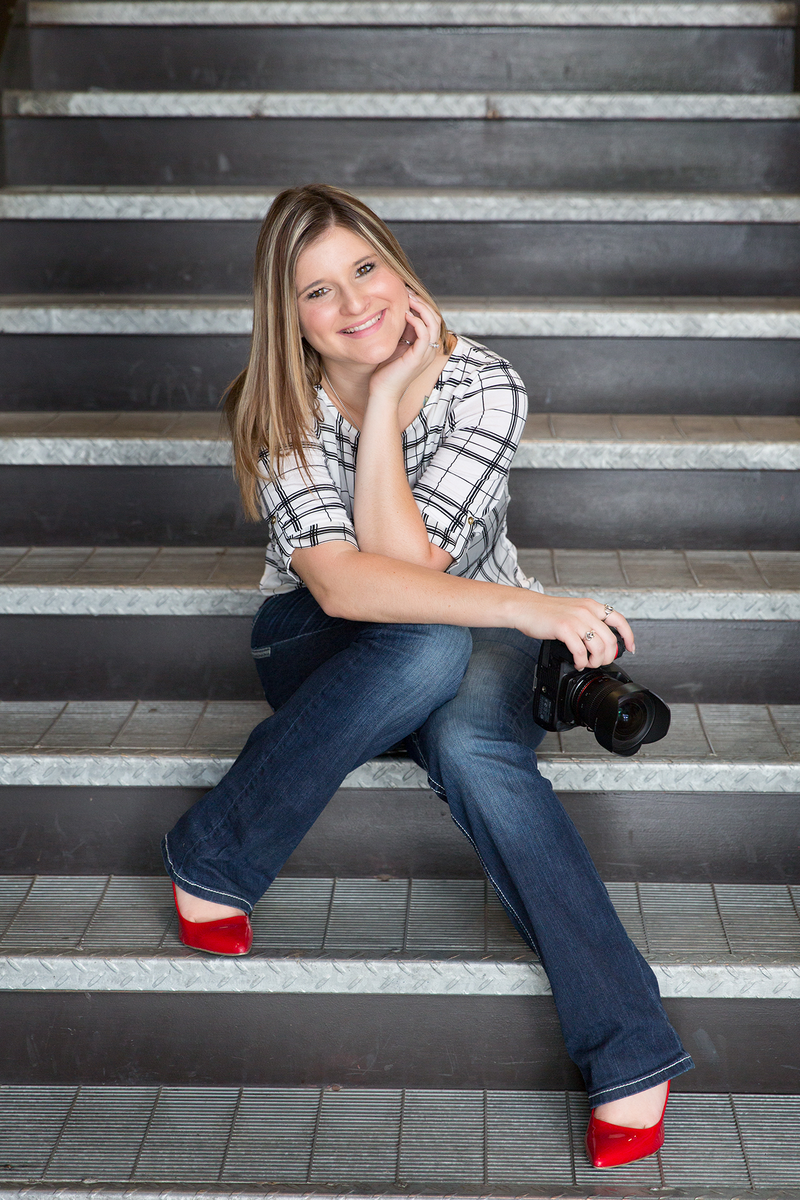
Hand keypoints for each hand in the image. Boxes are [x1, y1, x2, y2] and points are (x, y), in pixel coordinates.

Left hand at [368, 289, 441, 402]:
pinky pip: (425, 334)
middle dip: (422, 302)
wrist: (382, 392)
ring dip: (422, 308)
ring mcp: (426, 354)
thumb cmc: (385, 371)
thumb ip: (400, 331)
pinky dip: (418, 321)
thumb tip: (396, 312)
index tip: (406, 293)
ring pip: (434, 323)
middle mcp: (429, 350)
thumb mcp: (394, 345)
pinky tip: (406, 314)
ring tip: (408, 298)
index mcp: (425, 347)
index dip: (421, 304)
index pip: (431, 319)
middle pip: (436, 318)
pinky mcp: (418, 358)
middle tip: (407, 291)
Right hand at [512, 592, 634, 669]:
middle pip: (611, 640)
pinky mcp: (564, 629)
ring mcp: (576, 620)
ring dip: (595, 661)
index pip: (620, 620)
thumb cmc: (546, 612)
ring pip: (598, 648)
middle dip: (608, 657)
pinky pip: (581, 652)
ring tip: (587, 664)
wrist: (524, 608)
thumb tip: (601, 640)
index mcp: (591, 606)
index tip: (630, 648)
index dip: (628, 636)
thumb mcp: (573, 610)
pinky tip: (577, 662)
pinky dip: (581, 662)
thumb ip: (588, 621)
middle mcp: (586, 611)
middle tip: (599, 662)